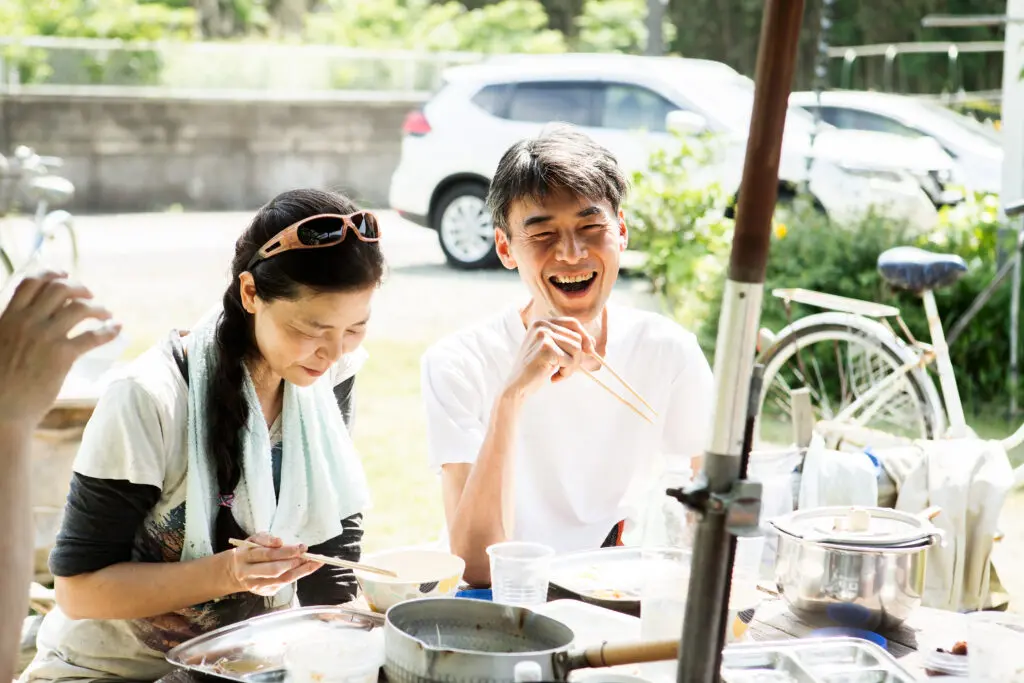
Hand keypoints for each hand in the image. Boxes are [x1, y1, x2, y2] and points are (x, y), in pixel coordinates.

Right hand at [0, 271, 120, 428]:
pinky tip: (116, 329)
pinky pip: (92, 336)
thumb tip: (36, 315)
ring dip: (98, 308)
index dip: (51, 273)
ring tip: (106, 314)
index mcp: (7, 316)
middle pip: (59, 288)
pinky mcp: (61, 356)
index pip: (31, 282)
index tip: (65, 274)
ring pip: (79, 308)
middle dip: (79, 288)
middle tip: (90, 295)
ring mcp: (45, 337)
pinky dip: (108, 330)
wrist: (0, 410)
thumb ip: (13, 326)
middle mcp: (26, 321)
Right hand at [223, 532, 322, 596]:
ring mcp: (256, 585)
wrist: (234, 572)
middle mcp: (248, 573)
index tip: (301, 547)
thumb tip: (281, 542)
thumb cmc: (249, 551)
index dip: (286, 551)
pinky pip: (284, 585)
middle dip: (293, 562)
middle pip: (274, 570)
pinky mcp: (264, 592)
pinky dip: (297, 575)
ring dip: (300, 571)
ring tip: (314, 562)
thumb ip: (267, 539)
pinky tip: (306, 568)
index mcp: (244, 556)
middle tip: (308, 555)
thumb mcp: (254, 539)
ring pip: (281, 580)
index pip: (267, 554)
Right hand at [505, 318, 596, 398]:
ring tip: (557, 373)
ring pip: (576, 348)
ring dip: (571, 367)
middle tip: (563, 370)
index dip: (585, 336)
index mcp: (542, 322)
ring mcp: (543, 335)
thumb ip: (569, 342)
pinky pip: (570, 360)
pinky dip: (565, 373)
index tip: (589, 350)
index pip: (573, 323)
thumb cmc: (536, 369)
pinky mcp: (546, 348)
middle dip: (576, 357)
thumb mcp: (553, 351)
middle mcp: (542, 324)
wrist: (518, 386)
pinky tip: (553, 378)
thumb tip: (592, 342)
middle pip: (577, 337)